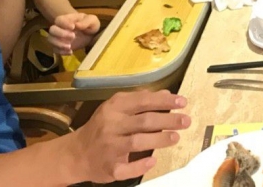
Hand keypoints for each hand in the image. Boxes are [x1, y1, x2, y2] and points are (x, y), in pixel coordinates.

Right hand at [48, 12, 100, 54]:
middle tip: (73, 37)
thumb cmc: (90, 25)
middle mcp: (60, 28)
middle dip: (60, 34)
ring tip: (69, 46)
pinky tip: (71, 52)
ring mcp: (59, 38)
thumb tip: (76, 25)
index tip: (73, 27)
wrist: (91, 35)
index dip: (64, 23)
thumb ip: (86, 21)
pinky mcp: (60, 47)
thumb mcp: (92, 21)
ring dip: (58, 44)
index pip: (59, 19)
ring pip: (50, 40)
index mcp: (67, 19)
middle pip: (52, 29)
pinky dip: (61, 52)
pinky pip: (55, 50)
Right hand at [69, 90, 190, 182]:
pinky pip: (126, 168)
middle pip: (144, 121)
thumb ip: (141, 100)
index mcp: (114, 108)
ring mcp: (109, 147)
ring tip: (176, 137)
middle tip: (186, 120)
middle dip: (168, 121)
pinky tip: (153, 161)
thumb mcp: (117, 108)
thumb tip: (167, 95)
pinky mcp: (109, 167)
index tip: (182, 102)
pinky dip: (140, 165)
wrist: (76, 153)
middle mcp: (111, 125)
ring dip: (159, 140)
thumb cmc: (102, 127)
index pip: (143, 101)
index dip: (164, 101)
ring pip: (137, 142)